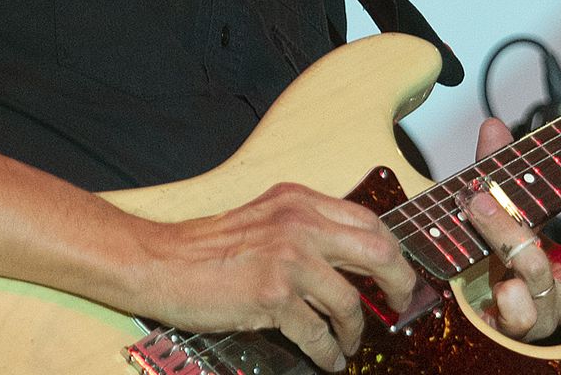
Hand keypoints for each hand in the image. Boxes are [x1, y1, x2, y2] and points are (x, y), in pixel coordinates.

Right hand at [127, 182, 418, 371]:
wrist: (159, 263)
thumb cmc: (207, 248)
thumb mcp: (266, 219)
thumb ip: (306, 228)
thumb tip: (350, 260)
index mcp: (300, 201)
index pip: (369, 221)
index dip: (392, 251)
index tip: (399, 273)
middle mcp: (300, 223)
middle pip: (378, 252)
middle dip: (399, 283)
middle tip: (401, 304)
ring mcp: (288, 259)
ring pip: (349, 300)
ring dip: (356, 329)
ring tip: (351, 342)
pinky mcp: (272, 295)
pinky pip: (317, 332)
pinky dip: (329, 351)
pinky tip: (330, 360)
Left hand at [465, 118, 560, 339]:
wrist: (467, 302)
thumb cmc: (501, 255)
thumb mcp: (507, 209)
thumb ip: (503, 170)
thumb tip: (493, 127)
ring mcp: (545, 313)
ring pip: (545, 284)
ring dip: (520, 246)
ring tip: (496, 217)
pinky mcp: (513, 328)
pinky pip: (519, 322)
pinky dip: (513, 305)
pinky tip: (504, 289)